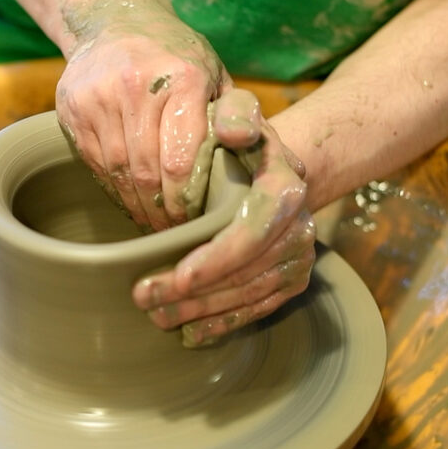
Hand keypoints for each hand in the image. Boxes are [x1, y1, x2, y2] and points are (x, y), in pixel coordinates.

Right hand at [55, 0, 230, 231]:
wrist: (115, 21)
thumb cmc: (178, 60)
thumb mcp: (217, 76)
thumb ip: (239, 116)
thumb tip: (262, 154)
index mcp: (183, 77)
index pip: (181, 159)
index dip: (186, 200)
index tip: (193, 221)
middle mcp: (136, 84)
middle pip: (147, 170)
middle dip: (162, 210)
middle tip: (173, 233)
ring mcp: (98, 95)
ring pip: (117, 171)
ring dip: (136, 206)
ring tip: (152, 225)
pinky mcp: (72, 107)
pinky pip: (94, 162)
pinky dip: (113, 188)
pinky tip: (129, 201)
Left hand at [132, 89, 316, 346]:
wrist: (264, 167)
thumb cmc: (235, 141)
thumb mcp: (234, 114)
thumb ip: (234, 114)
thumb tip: (234, 130)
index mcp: (286, 187)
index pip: (254, 231)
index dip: (218, 258)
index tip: (178, 276)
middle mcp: (301, 226)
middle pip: (248, 271)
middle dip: (196, 292)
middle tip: (145, 299)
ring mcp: (299, 257)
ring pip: (250, 295)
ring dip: (202, 311)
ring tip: (156, 316)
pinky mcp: (292, 280)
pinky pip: (259, 310)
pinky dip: (223, 324)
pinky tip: (189, 334)